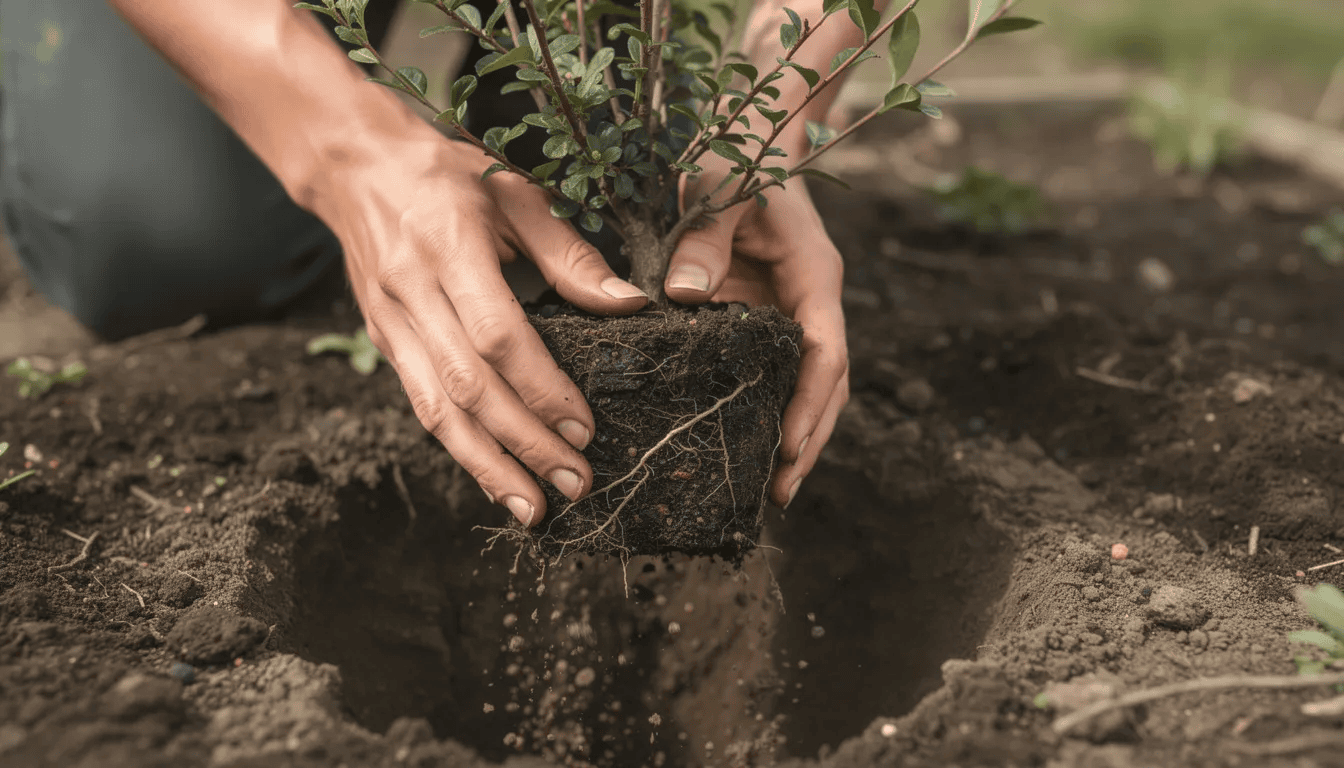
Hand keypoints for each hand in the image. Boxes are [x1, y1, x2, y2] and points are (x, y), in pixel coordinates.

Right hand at [321, 136, 649, 526]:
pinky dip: (459, 447)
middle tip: (574, 483)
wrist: (355, 166)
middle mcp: (413, 293)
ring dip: (487, 466)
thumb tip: (629, 306)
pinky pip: (421, 405)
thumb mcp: (517, 195)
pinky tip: (493, 478)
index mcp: (450, 247)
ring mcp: (392, 324)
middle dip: (524, 444)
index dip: (541, 388)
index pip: (497, 334)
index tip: (584, 428)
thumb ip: (572, 257)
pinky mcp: (384, 343)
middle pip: (469, 386)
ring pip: (438, 409)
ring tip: (532, 508)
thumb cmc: (448, 174)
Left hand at [670, 162, 848, 507]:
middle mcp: (809, 301)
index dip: (812, 406)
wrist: (747, 137)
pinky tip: (741, 440)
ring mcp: (787, 311)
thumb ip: (705, 237)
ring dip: (793, 433)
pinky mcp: (761, 314)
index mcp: (814, 276)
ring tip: (769, 488)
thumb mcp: (721, 185)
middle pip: (826, 383)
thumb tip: (686, 297)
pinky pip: (769, 369)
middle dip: (810, 439)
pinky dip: (764, 407)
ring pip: (803, 383)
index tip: (792, 450)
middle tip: (781, 494)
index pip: (827, 354)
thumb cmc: (738, 153)